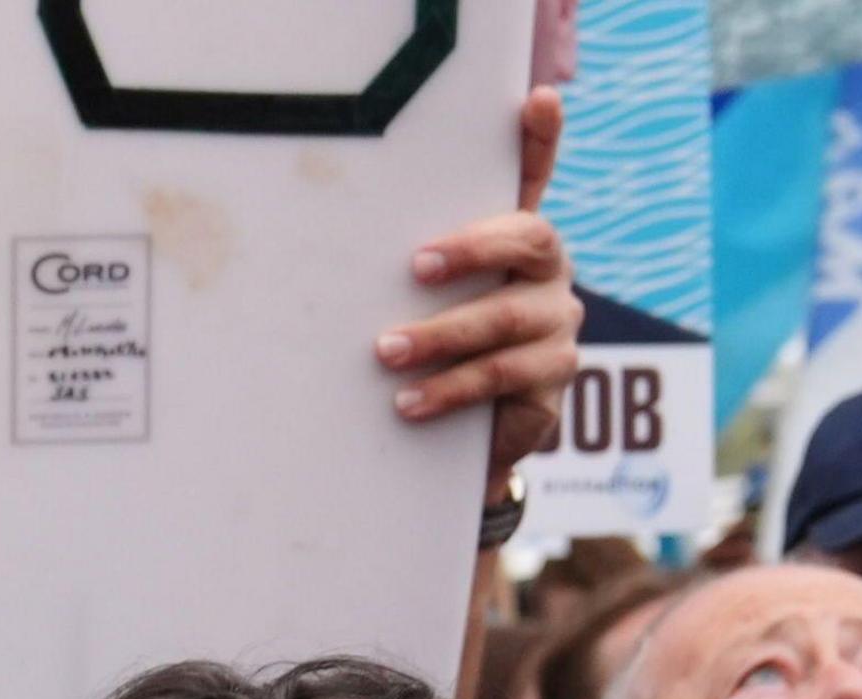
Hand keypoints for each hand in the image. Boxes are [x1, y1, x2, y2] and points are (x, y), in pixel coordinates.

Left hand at [380, 86, 581, 503]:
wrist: (468, 435)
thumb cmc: (429, 347)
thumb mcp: (412, 302)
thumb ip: (391, 264)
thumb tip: (304, 228)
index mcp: (516, 236)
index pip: (534, 175)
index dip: (541, 139)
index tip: (537, 100)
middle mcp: (548, 270)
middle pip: (528, 239)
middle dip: (471, 250)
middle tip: (415, 266)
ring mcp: (557, 322)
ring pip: (506, 318)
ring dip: (441, 336)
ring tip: (385, 352)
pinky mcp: (553, 377)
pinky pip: (505, 376)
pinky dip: (451, 389)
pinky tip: (408, 401)